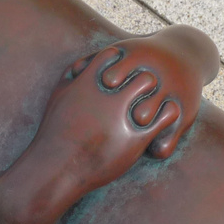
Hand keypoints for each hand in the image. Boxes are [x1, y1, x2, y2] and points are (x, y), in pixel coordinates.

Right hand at [0, 24, 220, 223]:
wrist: (56, 167)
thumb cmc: (55, 133)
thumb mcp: (59, 96)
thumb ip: (73, 76)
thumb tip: (82, 65)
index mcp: (90, 81)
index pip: (116, 56)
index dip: (124, 64)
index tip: (126, 75)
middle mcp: (109, 94)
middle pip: (140, 71)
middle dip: (146, 79)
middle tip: (148, 90)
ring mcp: (123, 115)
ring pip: (154, 89)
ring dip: (159, 94)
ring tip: (159, 103)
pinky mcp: (136, 138)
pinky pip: (164, 117)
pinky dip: (168, 115)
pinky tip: (165, 120)